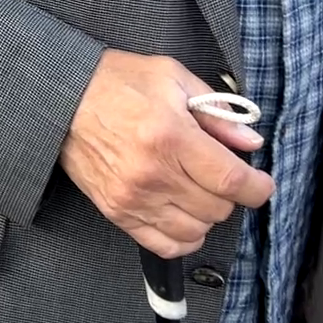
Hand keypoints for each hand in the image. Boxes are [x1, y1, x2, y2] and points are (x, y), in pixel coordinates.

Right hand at [59, 49, 274, 258]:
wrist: (61, 97)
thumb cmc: (115, 82)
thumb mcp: (172, 77)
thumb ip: (216, 111)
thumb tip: (250, 143)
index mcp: (170, 135)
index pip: (231, 181)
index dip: (257, 188)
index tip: (261, 183)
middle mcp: (153, 173)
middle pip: (217, 209)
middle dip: (228, 193)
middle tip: (218, 173)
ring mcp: (133, 197)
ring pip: (195, 231)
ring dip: (206, 215)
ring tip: (197, 191)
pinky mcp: (117, 211)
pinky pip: (164, 245)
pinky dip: (183, 237)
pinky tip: (183, 216)